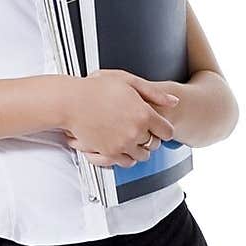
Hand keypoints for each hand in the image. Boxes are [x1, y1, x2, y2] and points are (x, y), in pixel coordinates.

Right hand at [61, 70, 183, 166]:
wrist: (72, 102)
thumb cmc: (96, 89)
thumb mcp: (129, 82)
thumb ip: (154, 93)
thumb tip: (174, 102)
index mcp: (144, 114)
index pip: (167, 132)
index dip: (164, 129)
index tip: (159, 127)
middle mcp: (136, 132)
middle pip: (155, 145)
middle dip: (151, 138)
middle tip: (143, 131)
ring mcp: (123, 145)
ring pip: (142, 156)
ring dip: (140, 148)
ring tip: (131, 138)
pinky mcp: (110, 153)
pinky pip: (127, 163)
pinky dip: (127, 156)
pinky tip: (122, 146)